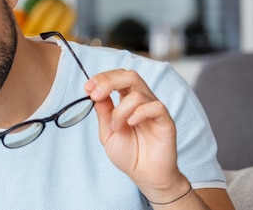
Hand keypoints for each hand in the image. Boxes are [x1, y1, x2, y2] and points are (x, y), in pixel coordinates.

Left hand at [84, 69, 187, 201]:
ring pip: (138, 92)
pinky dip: (139, 112)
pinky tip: (131, 123)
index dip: (102, 78)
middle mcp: (142, 101)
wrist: (145, 176)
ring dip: (120, 109)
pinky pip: (155, 107)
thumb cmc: (129, 155)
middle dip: (109, 81)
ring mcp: (154, 110)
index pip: (117, 78)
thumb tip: (94, 92)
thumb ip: (103, 112)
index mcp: (127, 101)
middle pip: (129, 76)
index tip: (87, 88)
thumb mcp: (107, 132)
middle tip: (95, 93)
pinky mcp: (166, 121)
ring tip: (116, 127)